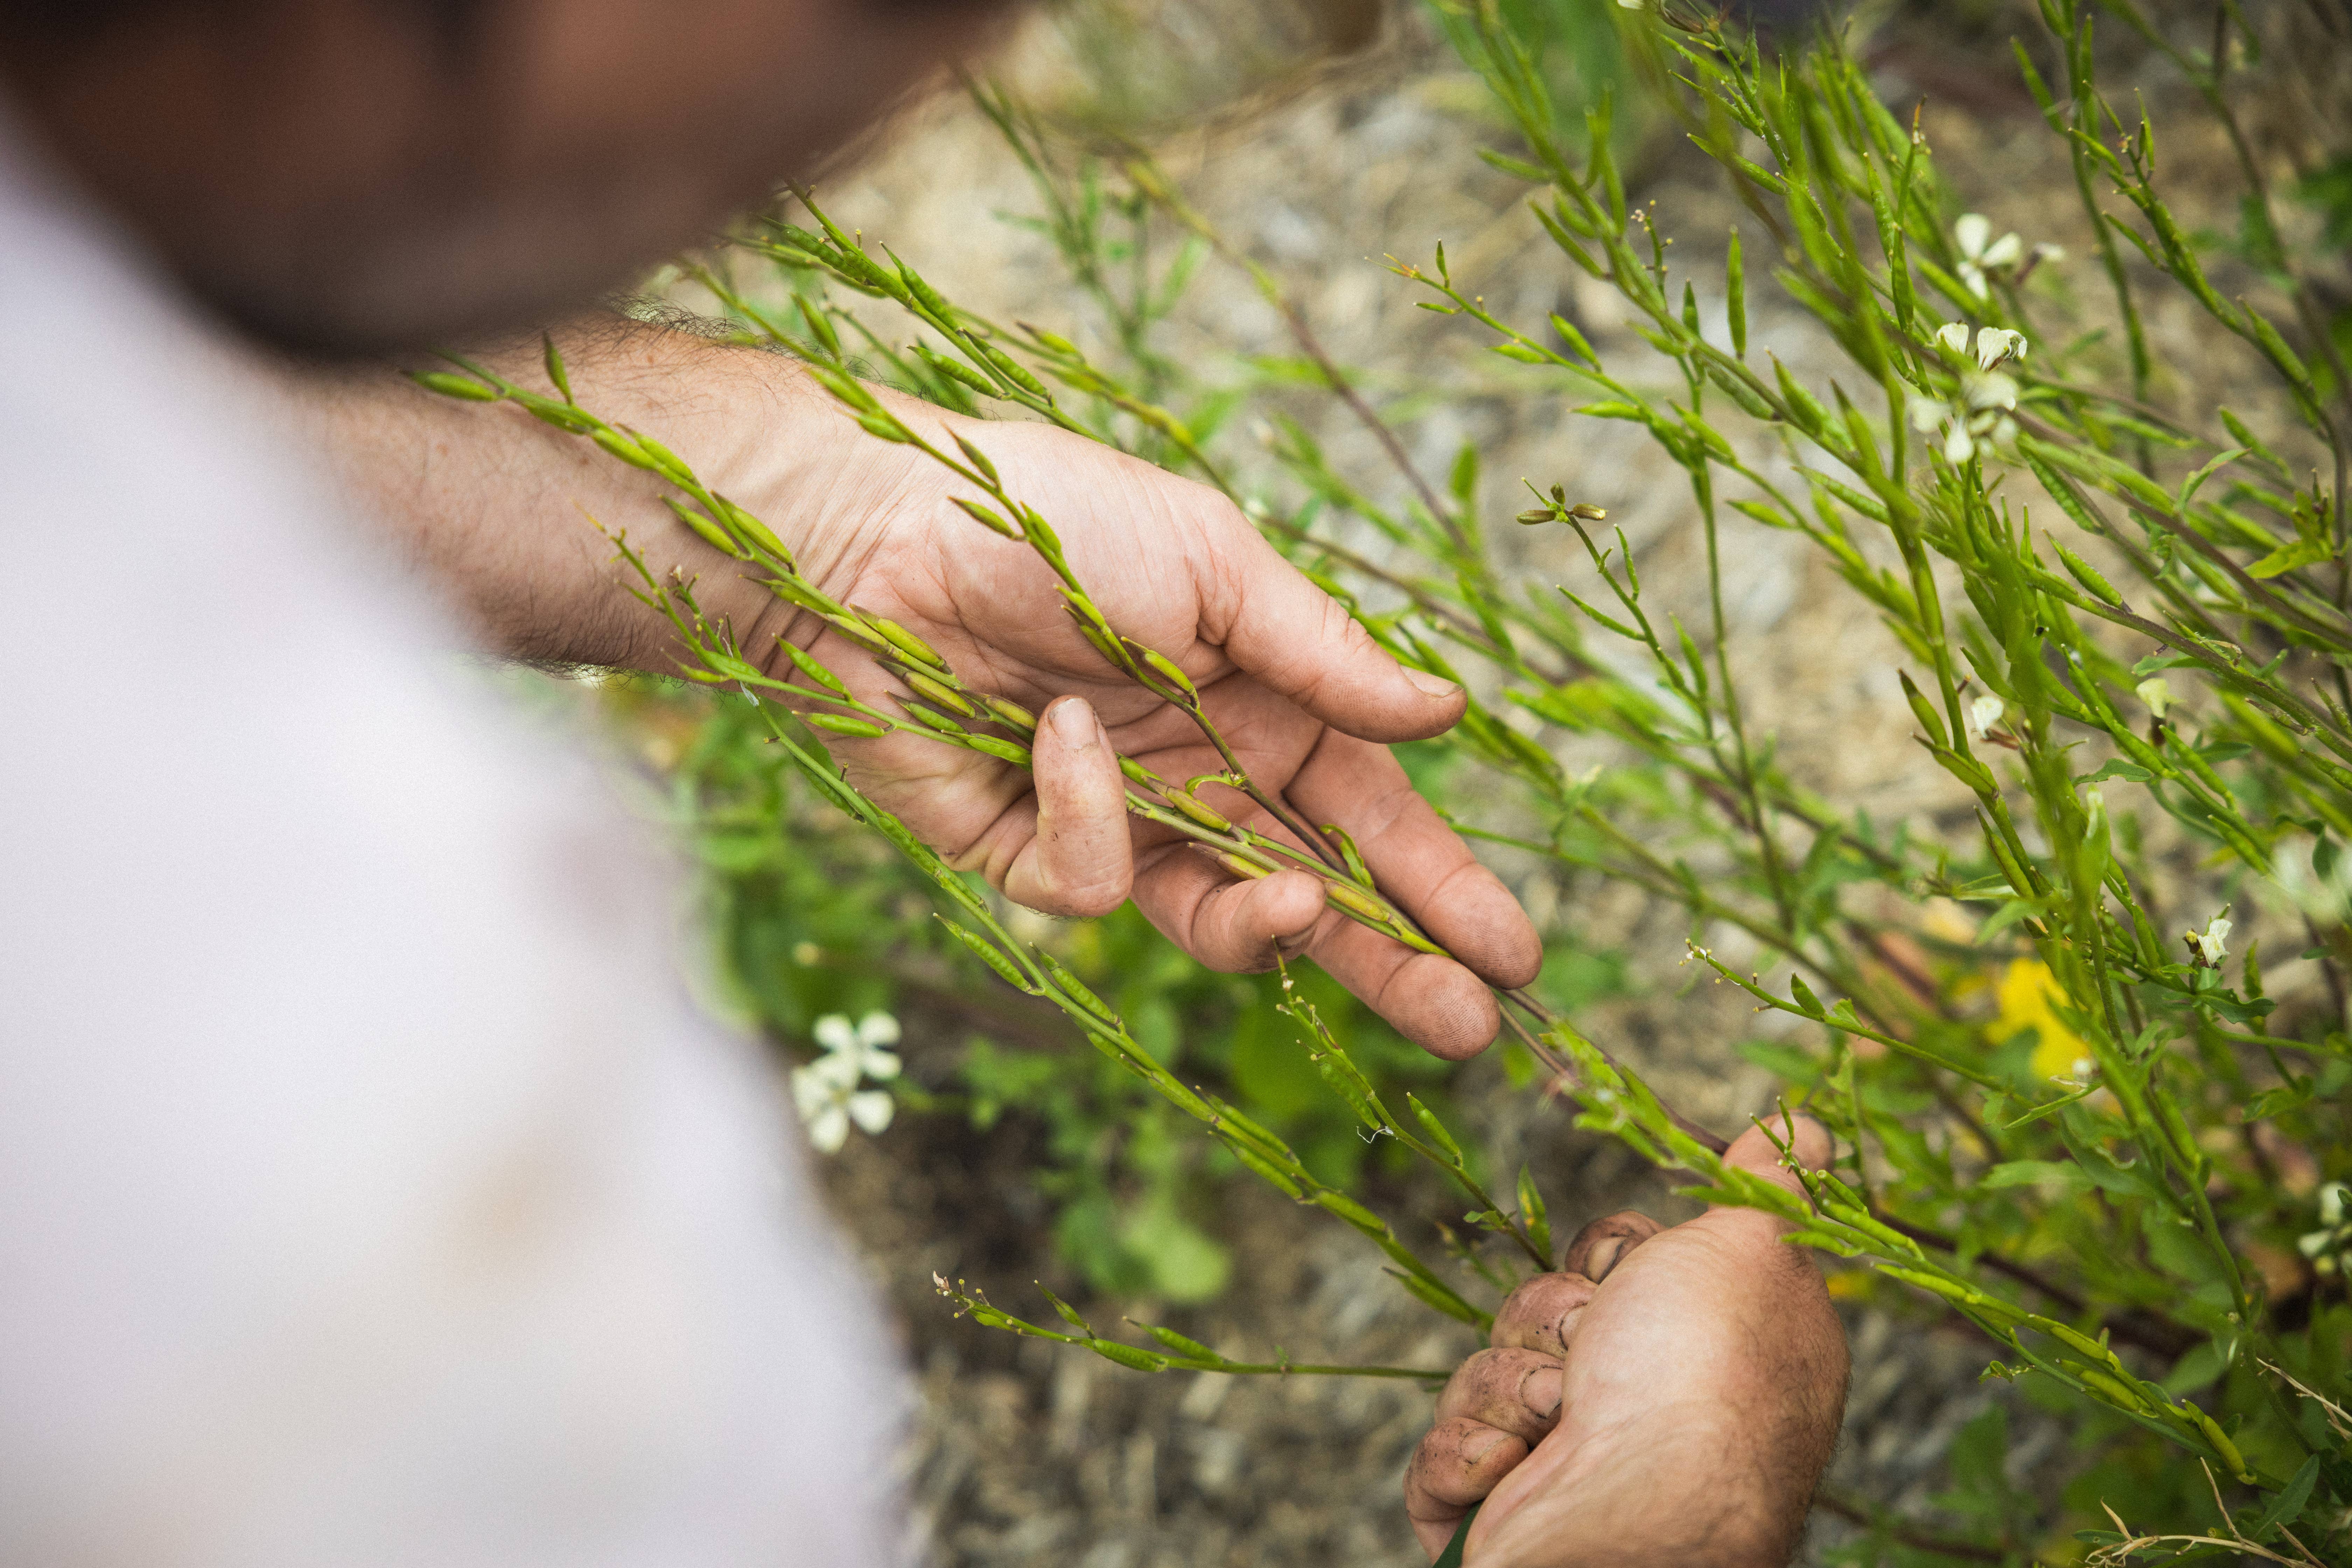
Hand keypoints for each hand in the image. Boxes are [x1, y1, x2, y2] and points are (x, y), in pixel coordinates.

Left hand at [771, 394, 1540, 1056]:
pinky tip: (1060, 738)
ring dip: (1271, 933)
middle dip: (1394, 960)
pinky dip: (1087, 817)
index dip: (1438, 883)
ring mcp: (1114, 820)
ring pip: (1216, 923)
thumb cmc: (1049, 518)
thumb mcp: (1215, 561)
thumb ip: (1327, 653)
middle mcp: (1197, 773)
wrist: (875, 530)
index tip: (1511, 954)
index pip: (1369, 812)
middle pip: (1314, 892)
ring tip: (1305, 909)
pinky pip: (1091, 884)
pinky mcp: (1022, 852)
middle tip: (1469, 1026)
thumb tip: (1447, 711)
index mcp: (1257, 701)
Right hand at [1404, 1121, 1848, 1566]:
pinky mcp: (1499, 1504)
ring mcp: (1568, 1461)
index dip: (1610, 1254)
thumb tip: (1803, 1125)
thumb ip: (1770, 1186)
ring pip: (1490, 1369)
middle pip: (1543, 1304)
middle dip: (1552, 1319)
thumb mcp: (1754, 1247)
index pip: (1617, 1256)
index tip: (1627, 1272)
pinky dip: (1470, 1452)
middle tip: (1593, 1351)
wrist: (1630, 1520)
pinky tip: (1511, 1467)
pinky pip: (1445, 1444)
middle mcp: (1643, 1406)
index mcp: (1701, 1348)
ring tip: (1556, 1423)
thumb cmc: (1698, 1380)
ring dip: (1512, 1385)